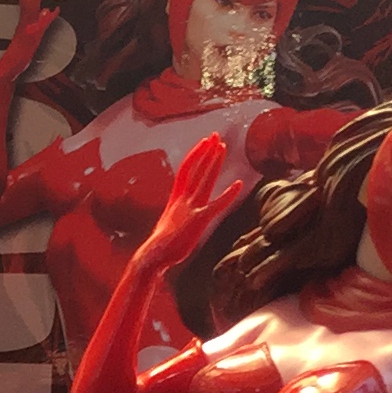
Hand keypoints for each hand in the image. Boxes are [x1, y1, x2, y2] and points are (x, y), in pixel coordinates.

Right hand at [0, 0, 58, 86]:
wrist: (8, 69)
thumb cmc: (18, 57)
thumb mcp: (31, 36)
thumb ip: (41, 22)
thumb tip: (48, 9)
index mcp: (23, 22)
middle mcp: (25, 24)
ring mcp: (27, 30)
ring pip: (33, 7)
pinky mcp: (31, 39)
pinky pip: (40, 26)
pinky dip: (47, 19)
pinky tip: (54, 10)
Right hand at [150, 133, 242, 266]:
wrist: (153, 256)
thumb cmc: (160, 246)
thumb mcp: (168, 224)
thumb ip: (177, 215)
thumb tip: (179, 215)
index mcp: (175, 198)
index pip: (185, 170)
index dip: (196, 155)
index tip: (204, 143)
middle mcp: (182, 199)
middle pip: (196, 169)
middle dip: (206, 151)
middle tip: (215, 136)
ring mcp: (190, 209)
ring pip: (204, 180)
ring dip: (214, 162)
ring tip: (222, 146)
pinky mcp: (198, 221)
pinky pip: (216, 204)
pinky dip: (228, 194)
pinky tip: (238, 184)